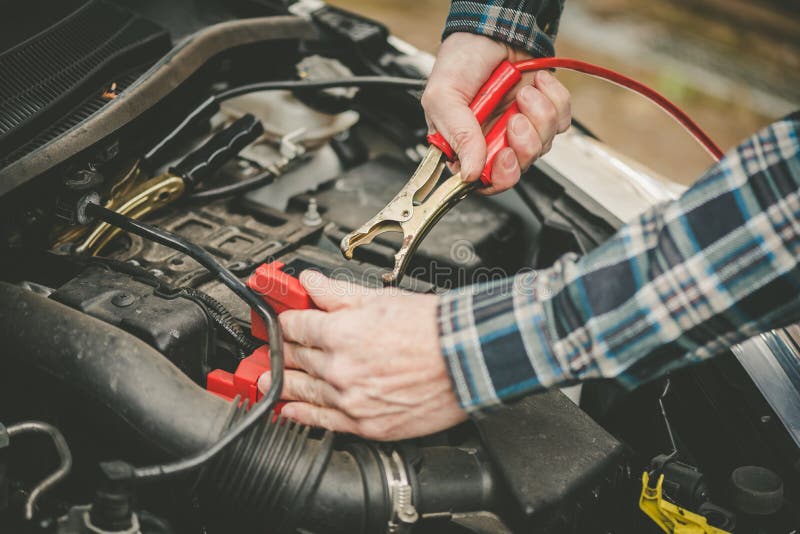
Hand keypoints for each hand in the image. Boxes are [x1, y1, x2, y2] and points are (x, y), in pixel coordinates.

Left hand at [258, 271, 466, 440]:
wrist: (467, 360)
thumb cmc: (433, 329)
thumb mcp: (381, 298)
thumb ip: (338, 292)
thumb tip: (310, 282)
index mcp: (342, 332)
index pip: (297, 325)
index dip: (286, 320)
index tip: (282, 320)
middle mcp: (340, 368)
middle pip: (296, 357)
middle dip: (282, 349)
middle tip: (272, 347)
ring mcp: (352, 399)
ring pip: (303, 390)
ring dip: (283, 382)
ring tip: (268, 378)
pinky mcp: (366, 424)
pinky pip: (323, 421)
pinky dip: (302, 415)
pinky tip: (291, 411)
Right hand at [421, 33, 570, 193]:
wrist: (493, 28)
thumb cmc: (461, 60)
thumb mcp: (444, 97)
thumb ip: (457, 136)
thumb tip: (470, 172)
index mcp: (465, 145)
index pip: (484, 180)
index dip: (499, 175)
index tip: (504, 155)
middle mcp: (493, 141)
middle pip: (518, 168)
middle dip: (523, 145)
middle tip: (514, 121)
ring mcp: (520, 129)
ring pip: (542, 146)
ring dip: (537, 116)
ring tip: (522, 92)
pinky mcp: (544, 113)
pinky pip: (561, 122)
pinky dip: (553, 99)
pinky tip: (536, 84)